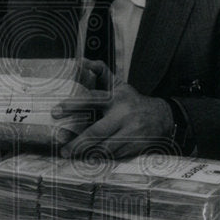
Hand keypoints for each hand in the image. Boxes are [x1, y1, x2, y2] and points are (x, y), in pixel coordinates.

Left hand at [52, 60, 173, 158]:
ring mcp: (131, 132)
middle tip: (63, 149)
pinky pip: (115, 155)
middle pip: (97, 132)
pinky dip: (101, 157)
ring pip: (105, 147)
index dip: (72, 105)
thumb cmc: (133, 102)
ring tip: (73, 154)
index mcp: (116, 98)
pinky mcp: (135, 146)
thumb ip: (101, 73)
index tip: (56, 111)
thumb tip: (82, 62)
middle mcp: (123, 115)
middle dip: (78, 142)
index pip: (91, 100)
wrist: (163, 117)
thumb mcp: (119, 85)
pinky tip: (91, 158)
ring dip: (88, 153)